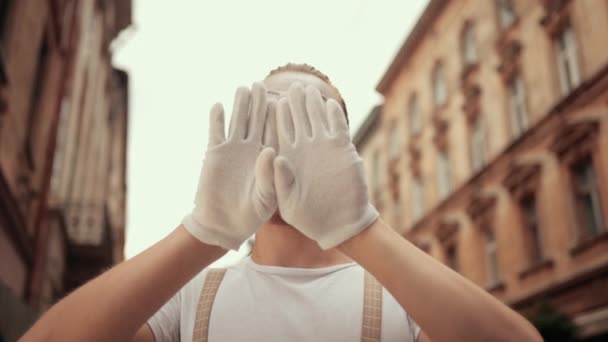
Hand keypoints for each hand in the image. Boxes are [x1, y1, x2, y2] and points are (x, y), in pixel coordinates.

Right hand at [182, 83, 276, 249]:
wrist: (224, 223)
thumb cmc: (251, 214)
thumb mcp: (266, 198)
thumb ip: (268, 176)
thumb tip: (270, 150)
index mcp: (269, 157)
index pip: (276, 130)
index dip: (279, 114)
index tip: (285, 97)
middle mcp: (252, 149)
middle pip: (257, 120)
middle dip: (259, 103)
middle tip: (261, 85)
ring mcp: (233, 149)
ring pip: (237, 121)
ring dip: (239, 105)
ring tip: (242, 88)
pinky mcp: (215, 154)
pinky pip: (216, 132)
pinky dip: (217, 120)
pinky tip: (218, 106)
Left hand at [273, 83, 377, 248]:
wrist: (338, 225)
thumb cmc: (308, 218)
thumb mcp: (287, 203)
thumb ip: (280, 181)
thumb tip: (276, 156)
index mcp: (287, 158)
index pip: (280, 130)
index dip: (276, 115)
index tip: (270, 99)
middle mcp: (305, 149)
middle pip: (298, 118)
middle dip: (295, 102)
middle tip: (291, 86)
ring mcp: (324, 147)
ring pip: (317, 118)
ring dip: (313, 104)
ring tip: (308, 89)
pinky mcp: (343, 150)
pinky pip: (338, 128)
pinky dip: (335, 116)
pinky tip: (329, 104)